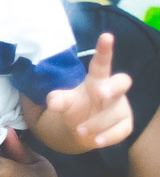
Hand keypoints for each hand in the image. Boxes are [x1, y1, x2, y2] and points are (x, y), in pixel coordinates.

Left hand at [45, 32, 133, 148]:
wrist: (82, 129)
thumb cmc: (76, 107)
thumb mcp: (63, 101)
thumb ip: (58, 99)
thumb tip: (52, 102)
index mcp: (97, 80)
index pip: (102, 63)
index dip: (104, 50)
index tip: (106, 35)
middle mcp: (112, 91)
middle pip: (122, 82)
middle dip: (113, 86)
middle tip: (99, 92)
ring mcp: (121, 108)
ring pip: (114, 113)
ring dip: (96, 122)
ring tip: (79, 129)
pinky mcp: (125, 125)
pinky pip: (121, 131)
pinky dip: (108, 137)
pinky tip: (96, 141)